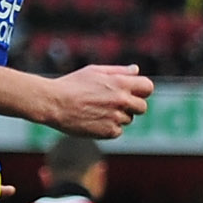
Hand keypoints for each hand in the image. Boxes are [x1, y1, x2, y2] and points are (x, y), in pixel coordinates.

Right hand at [37, 64, 152, 137]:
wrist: (54, 103)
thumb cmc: (72, 84)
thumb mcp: (95, 71)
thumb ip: (118, 71)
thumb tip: (136, 70)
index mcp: (121, 83)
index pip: (148, 87)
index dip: (142, 90)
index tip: (133, 92)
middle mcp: (122, 100)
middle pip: (142, 107)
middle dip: (132, 106)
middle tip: (114, 103)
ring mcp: (116, 117)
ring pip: (128, 120)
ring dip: (118, 116)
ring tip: (97, 110)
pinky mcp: (108, 132)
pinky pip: (118, 131)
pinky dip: (109, 128)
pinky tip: (94, 120)